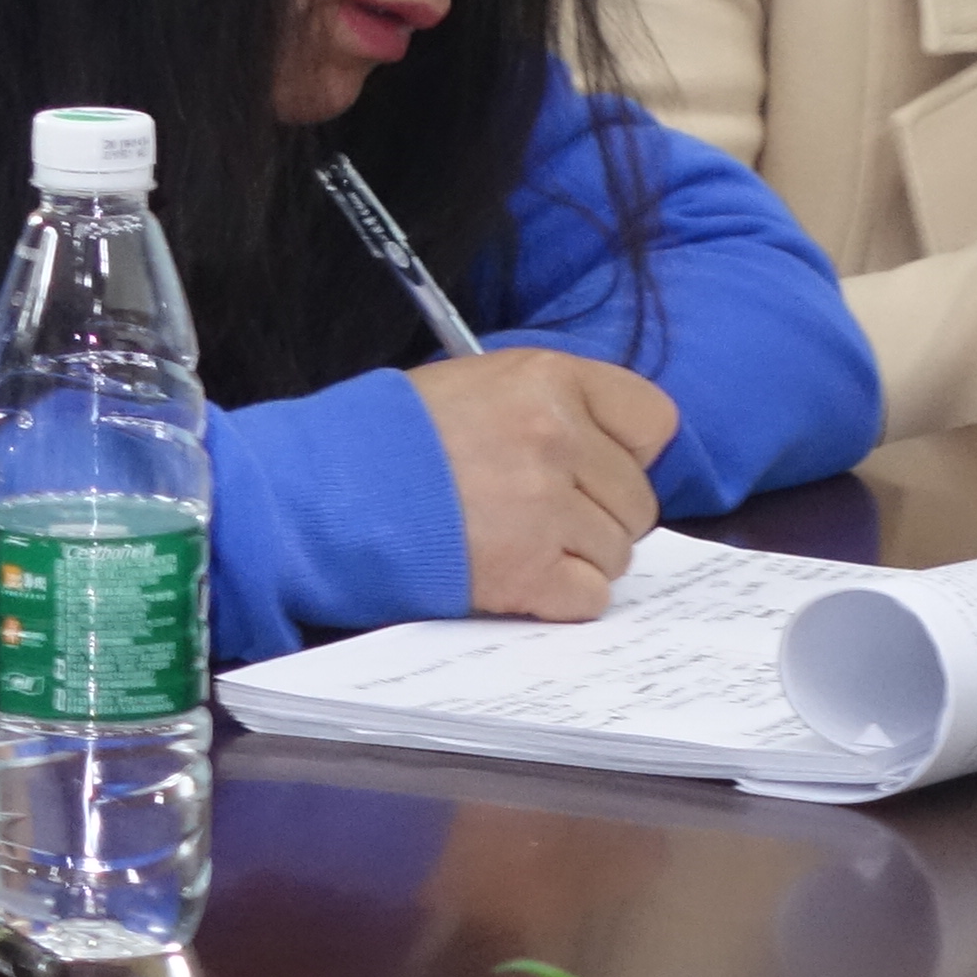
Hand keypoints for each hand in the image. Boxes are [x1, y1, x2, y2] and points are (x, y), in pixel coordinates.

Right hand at [414, 348, 681, 621]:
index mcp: (546, 380)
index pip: (653, 421)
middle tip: (537, 513)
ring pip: (619, 553)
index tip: (594, 464)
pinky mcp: (528, 571)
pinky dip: (559, 596)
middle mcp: (554, 437)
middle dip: (598, 514)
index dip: (627, 451)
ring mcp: (544, 507)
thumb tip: (612, 451)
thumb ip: (549, 407)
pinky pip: (590, 596)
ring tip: (515, 541)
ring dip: (576, 557)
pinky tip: (514, 574)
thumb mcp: (475, 386)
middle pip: (638, 500)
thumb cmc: (392, 440)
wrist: (323, 494)